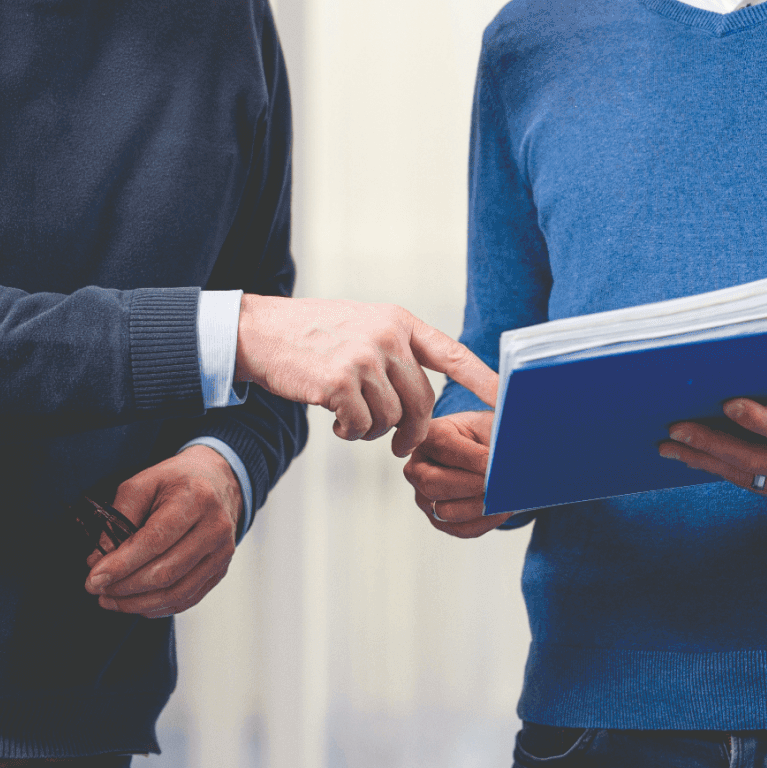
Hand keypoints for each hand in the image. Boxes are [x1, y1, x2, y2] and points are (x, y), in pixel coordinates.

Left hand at [85, 448, 243, 617]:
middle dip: (125, 587)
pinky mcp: (221, 569)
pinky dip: (158, 607)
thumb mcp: (143, 483)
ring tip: (110, 599)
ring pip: (177, 592)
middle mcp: (215, 528)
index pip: (155, 541)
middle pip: (166, 572)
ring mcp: (222, 552)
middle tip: (96, 589)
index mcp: (195, 499)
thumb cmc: (178, 481)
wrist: (218, 480)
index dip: (122, 564)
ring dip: (138, 602)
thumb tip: (98, 560)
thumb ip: (118, 517)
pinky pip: (187, 598)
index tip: (94, 578)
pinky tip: (135, 603)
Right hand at [236, 296, 497, 454]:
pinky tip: (334, 420)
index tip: (507, 400)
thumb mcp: (364, 326)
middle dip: (414, 431)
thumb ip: (397, 352)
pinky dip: (350, 432)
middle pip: (423, 401)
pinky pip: (362, 425)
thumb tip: (425, 399)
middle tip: (400, 445)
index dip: (484, 379)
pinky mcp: (339, 381)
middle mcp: (387, 336)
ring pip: (392, 418)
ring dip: (373, 431)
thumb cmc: (313, 336)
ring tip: (351, 418)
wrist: (259, 332)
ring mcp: (364, 357)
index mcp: (400, 322)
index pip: (454, 353)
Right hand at [402, 408, 513, 538]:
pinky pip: (459, 528)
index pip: (442, 444)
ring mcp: (424, 497)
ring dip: (478, 506)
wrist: (483, 452)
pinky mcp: (438, 519)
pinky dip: (484, 521)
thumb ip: (492, 442)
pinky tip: (502, 510)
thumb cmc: (483, 435)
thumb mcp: (488, 427)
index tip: (494, 464)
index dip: (470, 456)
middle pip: (432, 483)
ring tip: (503, 498)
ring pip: (444, 510)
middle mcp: (417, 468)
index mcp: (428, 436)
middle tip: (497, 485)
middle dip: (470, 485)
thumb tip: (506, 463)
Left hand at [659, 378, 766, 531]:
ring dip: (704, 460)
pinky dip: (718, 469)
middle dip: (711, 444)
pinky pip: (747, 482)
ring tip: (669, 445)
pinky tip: (693, 458)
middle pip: (753, 460)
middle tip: (676, 428)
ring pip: (743, 474)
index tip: (731, 404)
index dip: (762, 421)